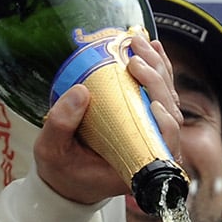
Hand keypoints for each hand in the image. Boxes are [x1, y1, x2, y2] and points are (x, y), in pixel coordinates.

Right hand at [35, 36, 180, 206]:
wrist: (66, 176)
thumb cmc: (63, 170)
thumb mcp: (52, 151)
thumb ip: (61, 125)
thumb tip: (80, 91)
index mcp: (136, 166)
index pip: (166, 145)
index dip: (167, 124)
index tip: (153, 104)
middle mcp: (151, 149)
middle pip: (170, 114)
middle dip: (157, 81)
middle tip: (137, 58)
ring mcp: (151, 132)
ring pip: (167, 99)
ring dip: (157, 69)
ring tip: (140, 45)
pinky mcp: (144, 118)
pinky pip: (157, 93)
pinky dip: (156, 69)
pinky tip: (151, 48)